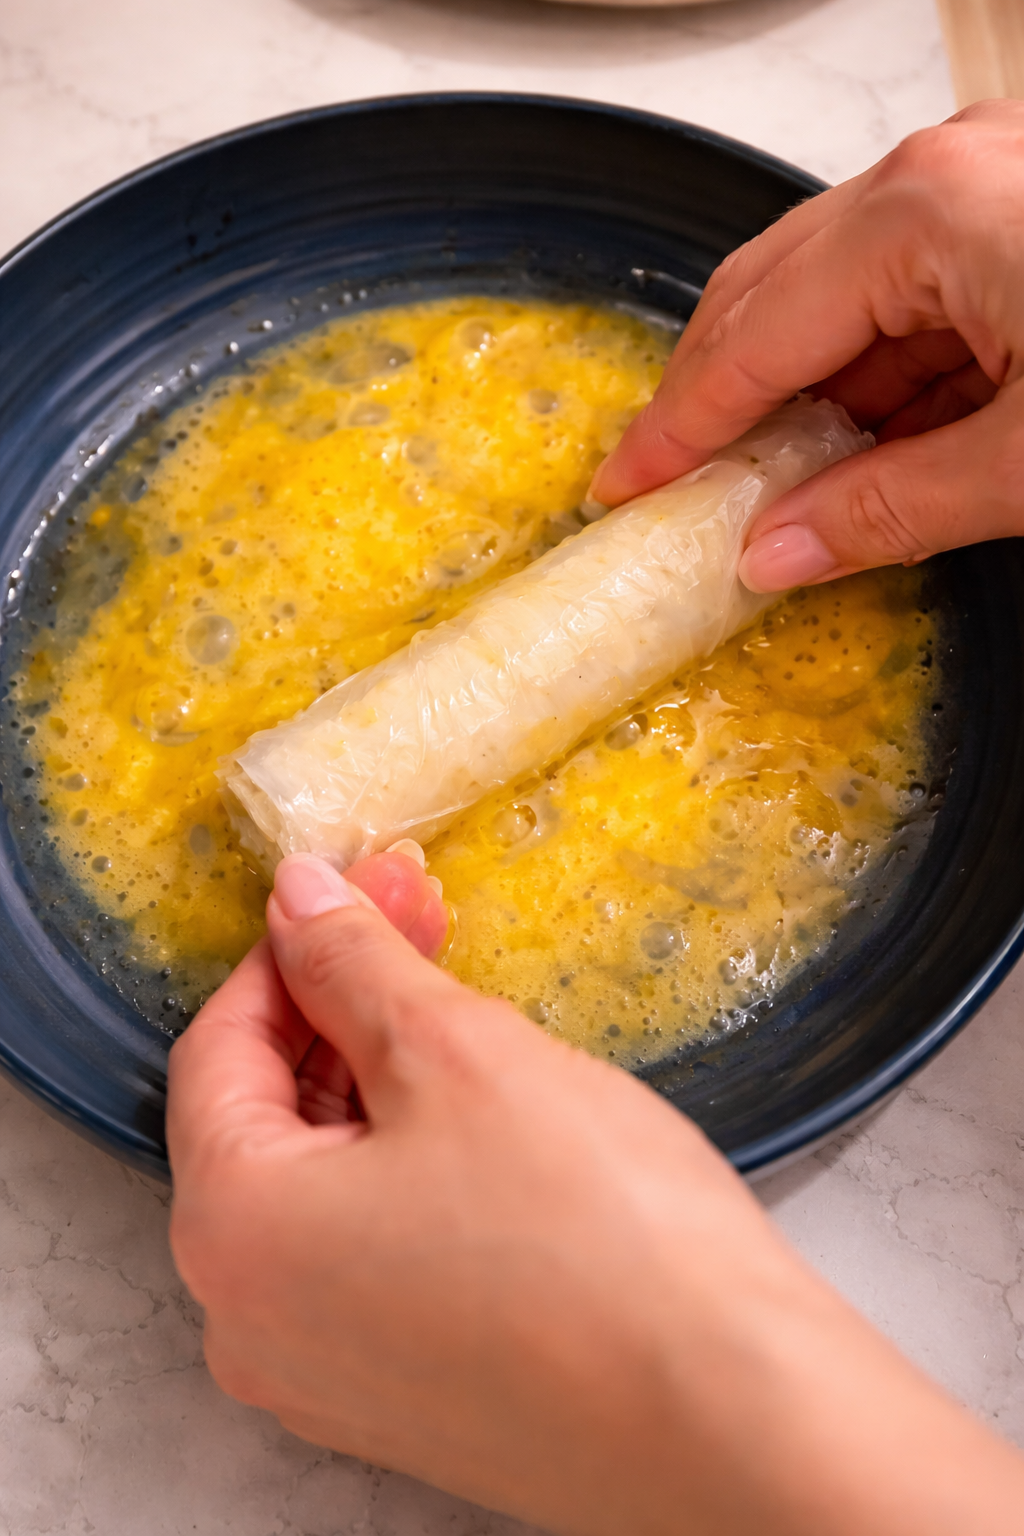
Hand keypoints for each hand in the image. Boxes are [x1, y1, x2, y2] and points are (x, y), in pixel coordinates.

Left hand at [167, 853, 1023, 1534]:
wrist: (732, 1419)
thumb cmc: (596, 1235)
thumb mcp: (457, 1052)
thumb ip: (354, 966)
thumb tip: (299, 901)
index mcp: (233, 1232)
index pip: (219, 1049)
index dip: (293, 950)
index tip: (361, 888)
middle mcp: (251, 1322)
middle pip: (270, 1117)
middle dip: (344, 1007)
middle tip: (422, 925)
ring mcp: (324, 1376)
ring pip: (324, 1185)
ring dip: (380, 1082)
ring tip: (467, 1015)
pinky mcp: (402, 1401)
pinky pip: (370, 1252)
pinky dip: (406, 1168)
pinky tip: (482, 1118)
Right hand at [592, 99, 1023, 591]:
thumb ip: (894, 510)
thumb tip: (775, 552)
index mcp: (926, 213)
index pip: (753, 341)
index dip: (679, 429)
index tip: (627, 487)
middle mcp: (942, 175)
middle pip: (773, 294)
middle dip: (721, 399)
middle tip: (675, 485)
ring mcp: (981, 182)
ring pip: (838, 294)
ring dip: (805, 395)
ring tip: (772, 486)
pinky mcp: (1015, 212)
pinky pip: (908, 292)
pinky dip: (878, 375)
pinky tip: (867, 445)